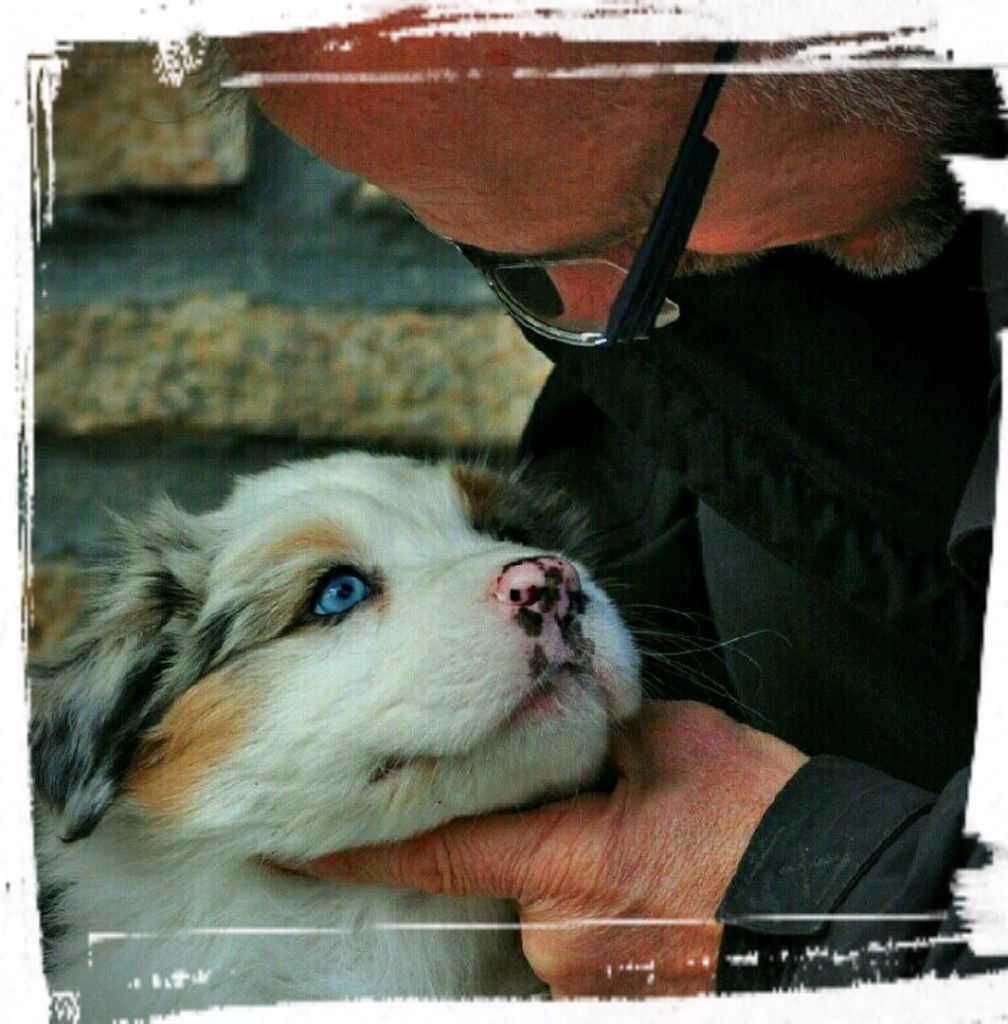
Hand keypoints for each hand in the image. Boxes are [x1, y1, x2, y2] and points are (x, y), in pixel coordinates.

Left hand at [288, 700, 806, 996]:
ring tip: (650, 848)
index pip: (438, 855)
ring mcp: (593, 981)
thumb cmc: (763, 821)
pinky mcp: (624, 998)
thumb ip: (597, 737)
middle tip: (604, 808)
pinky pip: (586, 943)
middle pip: (507, 876)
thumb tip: (564, 727)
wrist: (843, 895)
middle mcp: (564, 938)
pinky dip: (605, 909)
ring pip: (550, 912)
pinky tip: (660, 883)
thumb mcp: (675, 746)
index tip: (298, 846)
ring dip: (578, 874)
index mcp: (568, 865)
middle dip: (534, 837)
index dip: (362, 851)